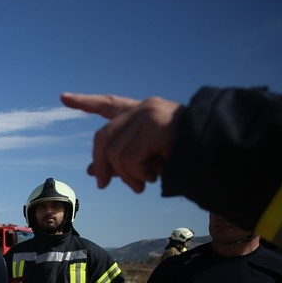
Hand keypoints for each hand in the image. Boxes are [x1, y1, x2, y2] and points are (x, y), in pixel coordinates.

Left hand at [60, 92, 181, 192]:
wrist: (217, 153)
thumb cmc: (185, 157)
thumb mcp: (147, 158)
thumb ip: (121, 160)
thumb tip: (93, 169)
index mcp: (143, 112)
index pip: (109, 104)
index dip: (86, 102)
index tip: (64, 98)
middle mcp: (144, 109)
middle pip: (103, 137)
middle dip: (101, 163)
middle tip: (102, 184)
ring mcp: (149, 115)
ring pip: (115, 152)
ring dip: (126, 175)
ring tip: (142, 183)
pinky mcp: (155, 125)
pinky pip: (129, 158)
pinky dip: (135, 174)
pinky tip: (151, 177)